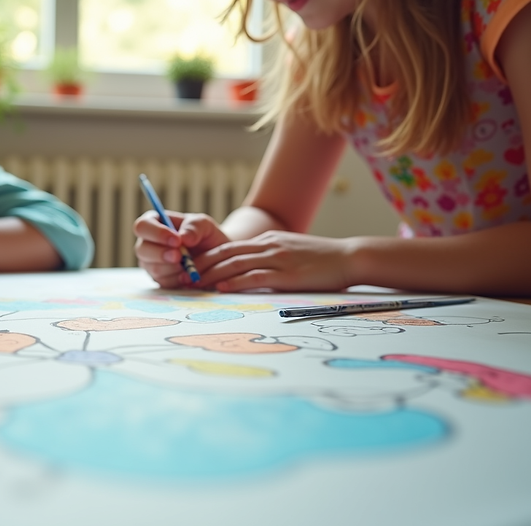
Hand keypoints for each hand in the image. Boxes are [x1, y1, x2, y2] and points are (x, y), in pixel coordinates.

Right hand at [133, 210, 227, 287]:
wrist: (212, 254)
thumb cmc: (202, 234)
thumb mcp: (203, 224)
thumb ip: (194, 227)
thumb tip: (183, 238)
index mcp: (153, 223)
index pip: (142, 226)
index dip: (156, 233)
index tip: (176, 240)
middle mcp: (147, 243)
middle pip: (141, 249)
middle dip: (161, 254)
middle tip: (179, 256)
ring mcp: (150, 263)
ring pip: (153, 268)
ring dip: (172, 268)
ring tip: (188, 263)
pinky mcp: (159, 279)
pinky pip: (163, 282)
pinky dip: (177, 278)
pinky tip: (187, 272)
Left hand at [193, 230, 354, 291]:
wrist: (348, 258)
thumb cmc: (320, 260)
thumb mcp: (289, 253)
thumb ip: (268, 259)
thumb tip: (247, 273)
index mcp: (267, 241)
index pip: (228, 247)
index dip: (205, 257)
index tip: (188, 268)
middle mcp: (268, 246)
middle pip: (225, 254)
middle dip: (201, 266)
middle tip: (182, 277)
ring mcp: (277, 258)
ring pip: (235, 264)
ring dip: (211, 275)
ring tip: (194, 284)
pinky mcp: (287, 274)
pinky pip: (255, 277)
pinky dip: (235, 282)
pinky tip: (221, 288)